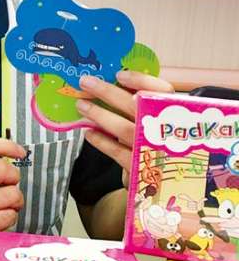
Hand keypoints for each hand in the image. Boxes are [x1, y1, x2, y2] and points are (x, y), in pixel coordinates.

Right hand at [0, 136, 25, 258]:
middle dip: (14, 176)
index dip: (7, 146)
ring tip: (5, 204)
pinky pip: (10, 215)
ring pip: (12, 193)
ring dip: (15, 200)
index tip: (19, 152)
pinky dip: (11, 216)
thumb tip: (10, 152)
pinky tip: (0, 217)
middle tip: (9, 184)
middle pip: (3, 168)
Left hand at [75, 70, 173, 186]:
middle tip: (86, 82)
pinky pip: (118, 153)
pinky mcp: (143, 169)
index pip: (162, 90)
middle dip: (108, 93)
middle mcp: (167, 130)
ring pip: (124, 129)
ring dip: (100, 115)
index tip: (119, 75)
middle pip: (137, 106)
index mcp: (176, 113)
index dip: (140, 80)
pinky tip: (89, 133)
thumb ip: (146, 105)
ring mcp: (154, 150)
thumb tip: (113, 84)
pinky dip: (102, 142)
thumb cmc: (163, 144)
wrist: (179, 185)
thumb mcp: (162, 121)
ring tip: (81, 105)